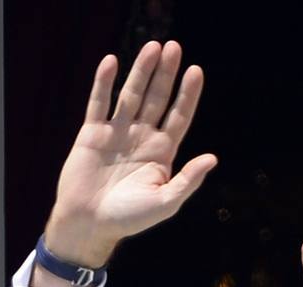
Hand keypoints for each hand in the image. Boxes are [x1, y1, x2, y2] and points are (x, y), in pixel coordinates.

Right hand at [43, 41, 217, 267]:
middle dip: (166, 74)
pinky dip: (103, 82)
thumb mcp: (166, 202)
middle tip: (174, 47)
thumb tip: (213, 158)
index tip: (196, 71)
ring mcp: (117, 133)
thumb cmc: (129, 219)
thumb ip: (188, 180)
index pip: (179, 116)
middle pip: (157, 99)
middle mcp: (141, 138)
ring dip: (141, 71)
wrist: (89, 224)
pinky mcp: (92, 133)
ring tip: (153, 47)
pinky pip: (99, 102)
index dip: (187, 94)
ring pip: (131, 94)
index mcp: (162, 153)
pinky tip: (112, 62)